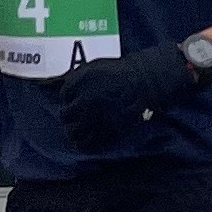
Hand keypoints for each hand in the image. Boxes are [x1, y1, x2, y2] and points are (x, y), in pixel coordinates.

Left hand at [57, 44, 197, 151]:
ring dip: (72, 132)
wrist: (147, 82)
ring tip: (75, 132)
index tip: (74, 100)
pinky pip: (87, 143)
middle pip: (65, 115)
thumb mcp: (95, 67)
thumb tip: (66, 91)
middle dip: (68, 116)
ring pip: (72, 132)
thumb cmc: (122, 72)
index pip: (64, 96)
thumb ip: (78, 78)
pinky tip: (82, 142)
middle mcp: (84, 100)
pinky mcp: (106, 131)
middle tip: (72, 117)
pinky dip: (82, 144)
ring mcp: (95, 118)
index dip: (69, 99)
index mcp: (80, 82)